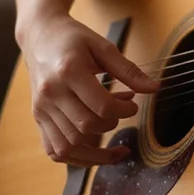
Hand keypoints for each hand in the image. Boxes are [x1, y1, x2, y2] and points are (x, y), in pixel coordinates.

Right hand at [17, 8, 159, 166]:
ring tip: (115, 148)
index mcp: (68, 71)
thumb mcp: (103, 47)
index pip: (101, 106)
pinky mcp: (38, 118)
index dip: (124, 111)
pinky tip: (94, 152)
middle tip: (122, 113)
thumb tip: (155, 89)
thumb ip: (128, 70)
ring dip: (96, 153)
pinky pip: (54, 150)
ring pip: (69, 145)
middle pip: (86, 126)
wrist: (40, 36)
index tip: (133, 106)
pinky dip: (75, 158)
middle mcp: (51, 93)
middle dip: (111, 125)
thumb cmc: (73, 38)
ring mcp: (41, 108)